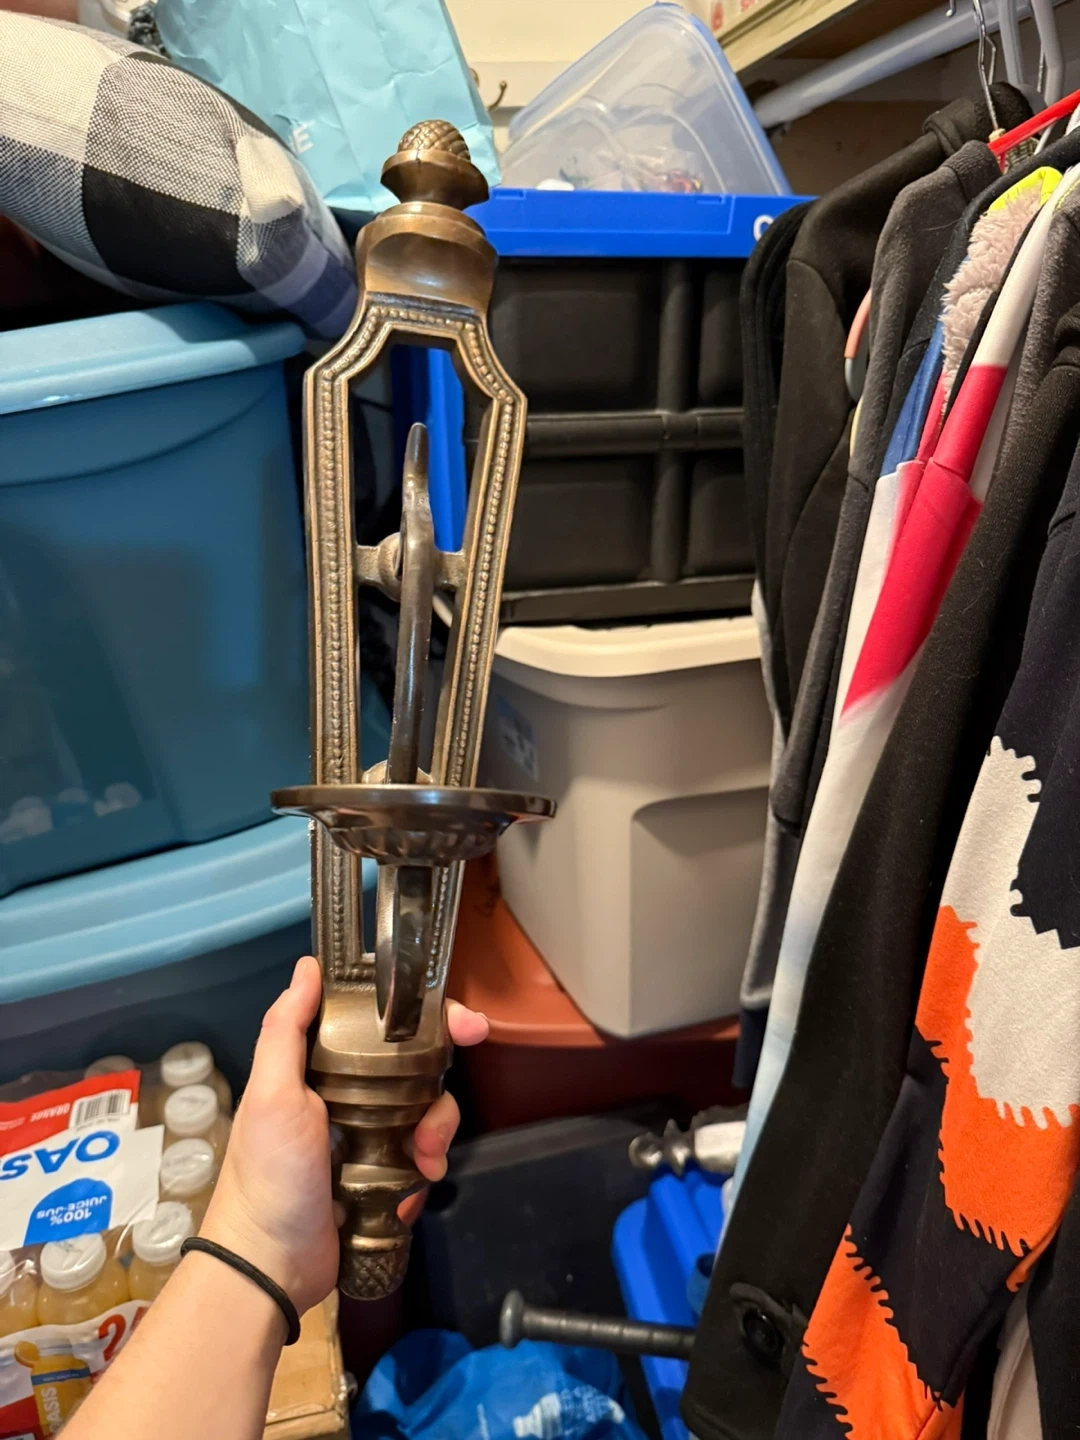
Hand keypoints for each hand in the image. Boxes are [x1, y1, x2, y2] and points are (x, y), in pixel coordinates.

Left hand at [199, 956, 486, 1314]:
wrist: (270, 1264)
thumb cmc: (269, 1172)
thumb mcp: (271, 1095)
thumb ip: (286, 1029)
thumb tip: (309, 966)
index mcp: (319, 1068)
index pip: (380, 1025)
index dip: (424, 1017)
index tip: (466, 1024)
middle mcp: (347, 1094)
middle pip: (417, 1067)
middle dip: (439, 1083)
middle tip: (442, 1109)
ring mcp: (370, 1137)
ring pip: (427, 1111)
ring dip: (435, 1131)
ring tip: (422, 1159)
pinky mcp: (384, 1176)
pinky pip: (423, 1156)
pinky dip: (426, 1166)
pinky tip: (417, 1181)